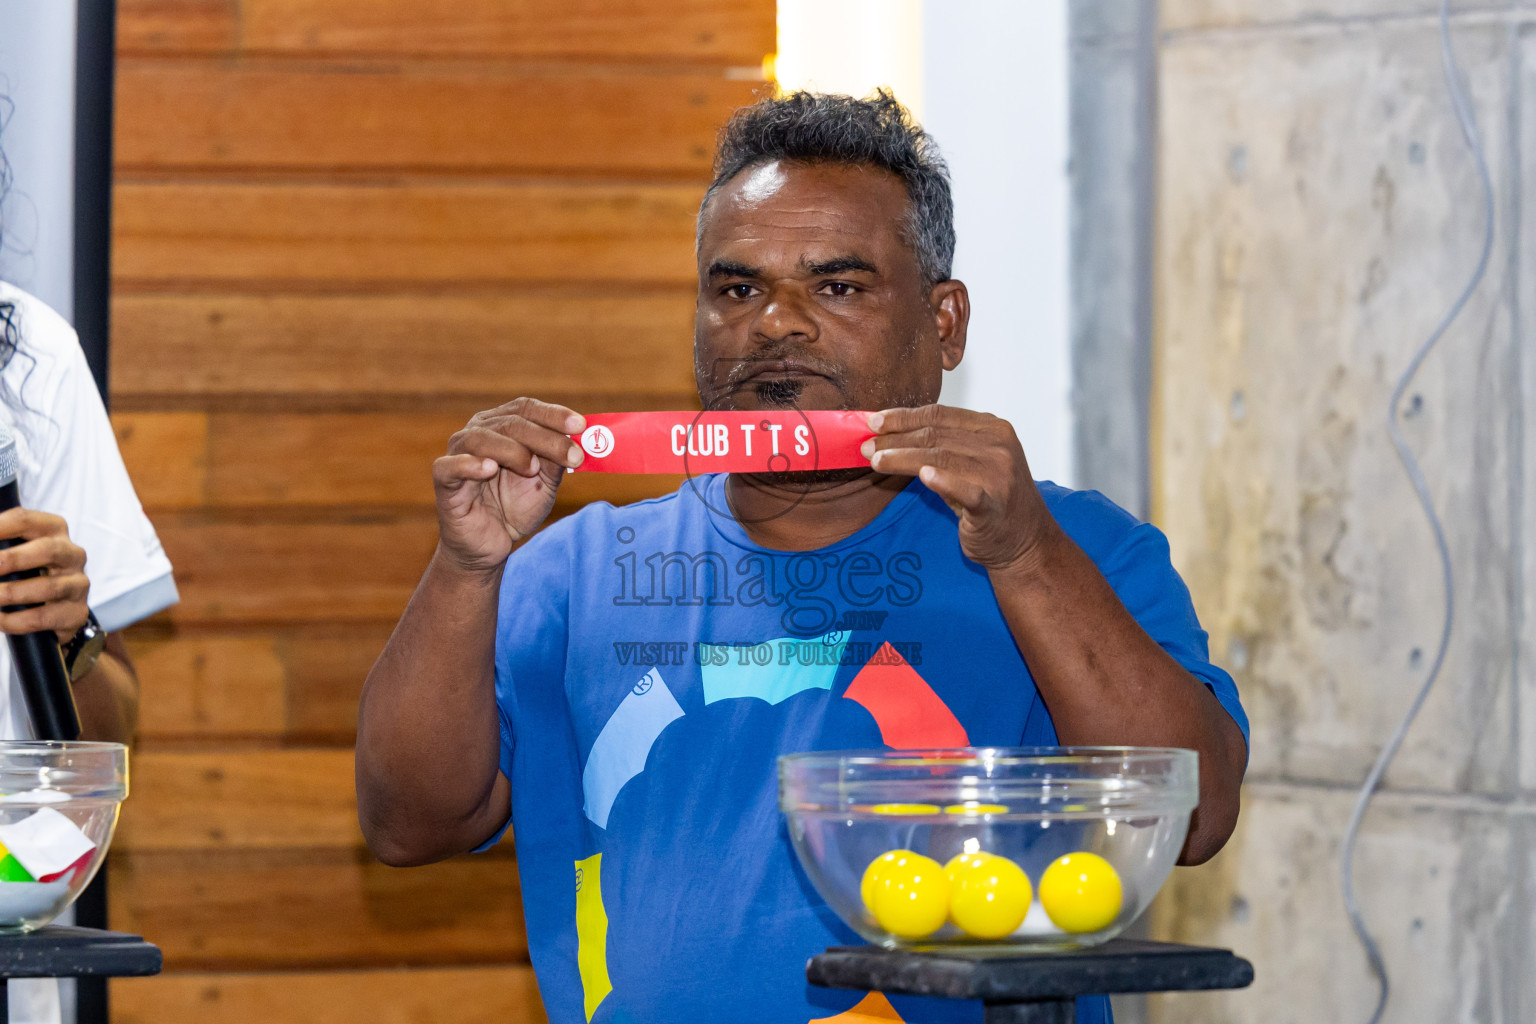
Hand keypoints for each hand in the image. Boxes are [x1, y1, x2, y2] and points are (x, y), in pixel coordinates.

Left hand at [0, 509, 90, 642]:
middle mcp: (72, 554)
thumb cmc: (29, 571)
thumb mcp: (15, 551)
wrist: (55, 606)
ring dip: (11, 594)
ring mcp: (78, 584)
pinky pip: (44, 617)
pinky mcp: (76, 612)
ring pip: (48, 587)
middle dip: (12, 560)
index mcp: (53, 530)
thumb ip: (0, 544)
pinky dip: (16, 620)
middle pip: (48, 550)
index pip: (24, 520)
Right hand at [432, 398, 585, 574]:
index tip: (580, 426)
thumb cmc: (515, 507)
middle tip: (572, 456)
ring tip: (531, 469)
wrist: (491, 545)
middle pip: (511, 422)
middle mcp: (478, 432)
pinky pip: (450, 466)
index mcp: (502, 426)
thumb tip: (575, 439)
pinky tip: (489, 468)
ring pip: (481, 438)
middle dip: (545, 438)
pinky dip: (469, 464)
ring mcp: (458, 454)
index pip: (526, 408)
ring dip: (512, 451)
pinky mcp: (444, 480)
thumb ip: (555, 460)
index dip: (553, 414)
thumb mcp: (545, 483)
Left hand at [862, 405, 1058, 573]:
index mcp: (993, 429)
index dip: (903, 417)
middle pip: (936, 435)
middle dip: (896, 439)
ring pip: (941, 457)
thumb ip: (942, 448)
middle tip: (866, 446)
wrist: (1025, 543)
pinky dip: (944, 481)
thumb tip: (890, 438)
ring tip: (876, 461)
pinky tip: (923, 476)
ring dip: (903, 458)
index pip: (940, 415)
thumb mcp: (971, 465)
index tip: (873, 422)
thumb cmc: (991, 502)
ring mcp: (999, 474)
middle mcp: (999, 445)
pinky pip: (965, 489)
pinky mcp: (994, 503)